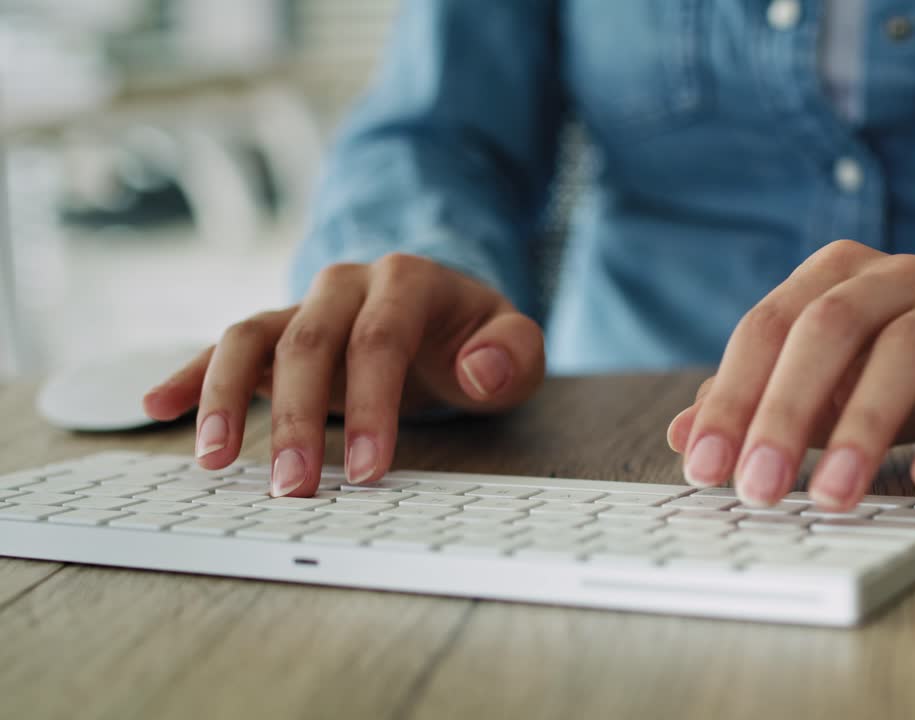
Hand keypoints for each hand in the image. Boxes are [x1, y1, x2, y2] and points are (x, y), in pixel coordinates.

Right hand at [142, 253, 545, 496]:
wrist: (447, 315)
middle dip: (297, 417)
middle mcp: (346, 284)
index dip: (372, 404)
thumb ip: (513, 354)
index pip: (379, 338)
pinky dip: (191, 374)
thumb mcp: (515, 346)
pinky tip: (157, 407)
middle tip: (294, 487)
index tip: (366, 471)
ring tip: (213, 461)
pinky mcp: (277, 335)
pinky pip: (226, 348)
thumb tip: (479, 371)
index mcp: (407, 279)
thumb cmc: (478, 340)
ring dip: (226, 396)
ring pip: (251, 335)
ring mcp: (304, 307)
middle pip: (309, 341)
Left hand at [666, 241, 914, 508]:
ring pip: (903, 350)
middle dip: (784, 411)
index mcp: (829, 275)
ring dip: (863, 426)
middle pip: (825, 329)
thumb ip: (753, 400)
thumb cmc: (894, 371)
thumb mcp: (821, 382)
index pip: (765, 328)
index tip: (705, 467)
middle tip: (758, 488)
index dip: (732, 398)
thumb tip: (682, 437)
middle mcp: (889, 276)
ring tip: (834, 496)